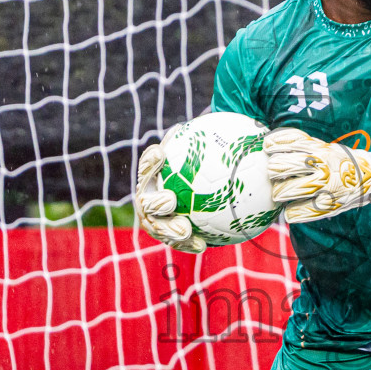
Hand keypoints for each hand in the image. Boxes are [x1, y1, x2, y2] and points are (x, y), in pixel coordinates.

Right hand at [134, 132, 206, 252]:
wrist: (202, 192)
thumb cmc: (205, 166)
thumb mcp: (206, 152)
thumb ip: (207, 143)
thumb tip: (224, 124)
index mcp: (153, 175)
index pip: (148, 165)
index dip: (150, 161)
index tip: (160, 154)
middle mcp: (149, 197)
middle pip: (146, 201)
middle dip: (155, 202)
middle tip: (170, 200)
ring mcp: (155, 219)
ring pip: (157, 227)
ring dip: (170, 230)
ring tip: (185, 230)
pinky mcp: (168, 236)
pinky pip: (177, 243)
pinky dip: (188, 244)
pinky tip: (202, 245)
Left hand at [263, 129, 370, 222]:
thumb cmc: (344, 161)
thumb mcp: (326, 147)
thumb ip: (304, 146)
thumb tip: (273, 143)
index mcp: (319, 149)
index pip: (287, 142)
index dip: (272, 144)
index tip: (268, 147)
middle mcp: (320, 166)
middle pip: (279, 166)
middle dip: (272, 171)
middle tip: (274, 174)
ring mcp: (324, 187)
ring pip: (285, 191)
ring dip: (279, 193)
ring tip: (281, 193)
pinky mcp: (328, 206)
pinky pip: (297, 213)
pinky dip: (290, 213)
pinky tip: (290, 211)